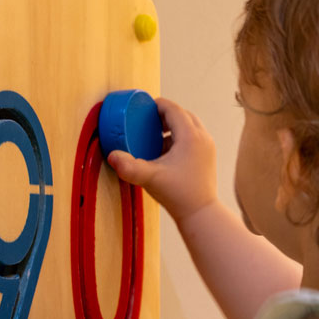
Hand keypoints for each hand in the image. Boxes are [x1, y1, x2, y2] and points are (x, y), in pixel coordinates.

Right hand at [107, 97, 217, 222]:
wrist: (201, 213)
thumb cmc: (178, 195)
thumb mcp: (150, 178)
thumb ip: (129, 167)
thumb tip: (111, 155)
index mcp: (190, 136)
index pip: (173, 109)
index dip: (157, 105)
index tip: (143, 107)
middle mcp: (202, 137)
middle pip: (182, 114)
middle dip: (164, 114)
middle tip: (147, 120)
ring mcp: (207, 147)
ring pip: (189, 126)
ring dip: (173, 125)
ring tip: (154, 134)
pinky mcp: (208, 156)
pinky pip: (193, 137)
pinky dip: (180, 137)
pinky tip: (165, 150)